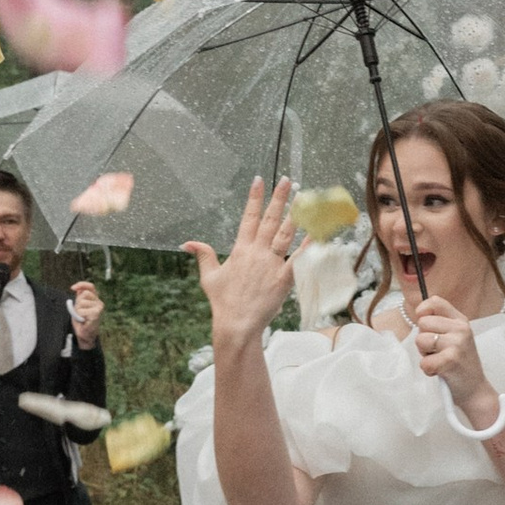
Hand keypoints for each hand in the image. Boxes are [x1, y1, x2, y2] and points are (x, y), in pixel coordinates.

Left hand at [68, 282, 102, 346]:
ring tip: (82, 317)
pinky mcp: (97, 313)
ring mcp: (99, 307)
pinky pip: (82, 310)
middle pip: (84, 294)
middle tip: (80, 312)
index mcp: (95, 299)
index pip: (90, 286)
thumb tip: (76, 288)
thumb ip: (79, 297)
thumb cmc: (82, 321)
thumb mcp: (79, 306)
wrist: (85, 334)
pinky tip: (84, 320)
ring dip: (78, 311)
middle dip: (78, 302)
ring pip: (81, 302)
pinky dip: (80, 316)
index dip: (82, 284)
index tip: (72, 288)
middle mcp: (98, 301)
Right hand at [182, 177, 297, 352]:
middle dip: (279, 198)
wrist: (236, 324)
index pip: (248, 217)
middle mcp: (257, 253)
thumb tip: (187, 242)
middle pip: (270, 220)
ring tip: (305, 198)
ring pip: (286, 234)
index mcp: (241, 250)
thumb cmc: (223, 302)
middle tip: (288, 180)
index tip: (260, 180)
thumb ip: (203, 255)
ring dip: (295, 215)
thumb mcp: (209, 277)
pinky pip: (298, 260)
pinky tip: (317, 233)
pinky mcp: (284, 279)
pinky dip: (308, 246)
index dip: (254, 198)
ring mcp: (272, 265)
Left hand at [410, 294, 497, 428]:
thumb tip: (419, 314)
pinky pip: (424, 361)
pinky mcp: (451, 360)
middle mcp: (461, 329)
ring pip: (420, 340)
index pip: (435, 301)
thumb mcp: (456, 337)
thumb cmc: (460, 363)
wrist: (475, 389)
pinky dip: (428, 370)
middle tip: (437, 351)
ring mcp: (457, 344)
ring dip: (425, 354)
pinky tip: (439, 372)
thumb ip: (441, 323)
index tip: (425, 325)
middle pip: (422, 323)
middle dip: (423, 339)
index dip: (423, 311)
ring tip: (439, 360)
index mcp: (461, 320)